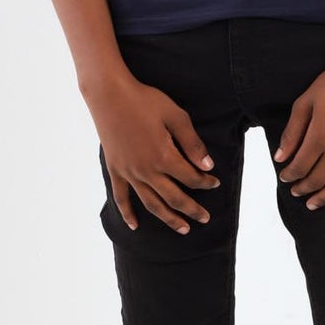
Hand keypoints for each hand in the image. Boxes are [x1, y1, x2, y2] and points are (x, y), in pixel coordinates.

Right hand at [85, 70, 220, 233]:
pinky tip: (135, 226)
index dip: (205, 182)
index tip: (215, 182)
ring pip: (152, 203)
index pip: (191, 178)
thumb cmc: (145, 101)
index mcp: (164, 156)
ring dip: (168, 219)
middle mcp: (147, 170)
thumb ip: (192, 143)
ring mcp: (129, 172)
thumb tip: (208, 165)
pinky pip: (121, 197)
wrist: (109, 95)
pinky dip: (128, 213)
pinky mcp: (115, 170)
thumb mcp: (176, 116)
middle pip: (174, 198)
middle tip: (205, 218)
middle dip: (192, 210)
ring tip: (183, 229)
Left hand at [273, 53, 324, 210]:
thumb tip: (280, 159)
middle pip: (318, 179)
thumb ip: (291, 132)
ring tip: (314, 203)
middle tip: (296, 192)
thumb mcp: (305, 103)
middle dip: (304, 188)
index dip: (290, 175)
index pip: (300, 166)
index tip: (285, 178)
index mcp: (320, 135)